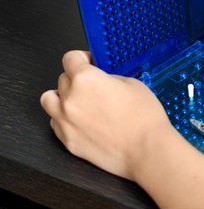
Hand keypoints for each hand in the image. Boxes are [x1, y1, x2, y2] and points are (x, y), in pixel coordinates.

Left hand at [40, 51, 171, 180]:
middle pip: (62, 79)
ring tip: (79, 102)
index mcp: (85, 79)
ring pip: (50, 101)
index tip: (88, 62)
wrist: (147, 150)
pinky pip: (56, 123)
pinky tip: (82, 121)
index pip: (70, 58)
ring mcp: (66, 122)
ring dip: (62, 97)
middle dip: (76, 79)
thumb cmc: (144, 120)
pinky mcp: (69, 142)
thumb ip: (110, 78)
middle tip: (92, 85)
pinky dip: (64, 119)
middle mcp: (70, 99)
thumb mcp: (133, 84)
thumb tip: (103, 80)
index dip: (81, 58)